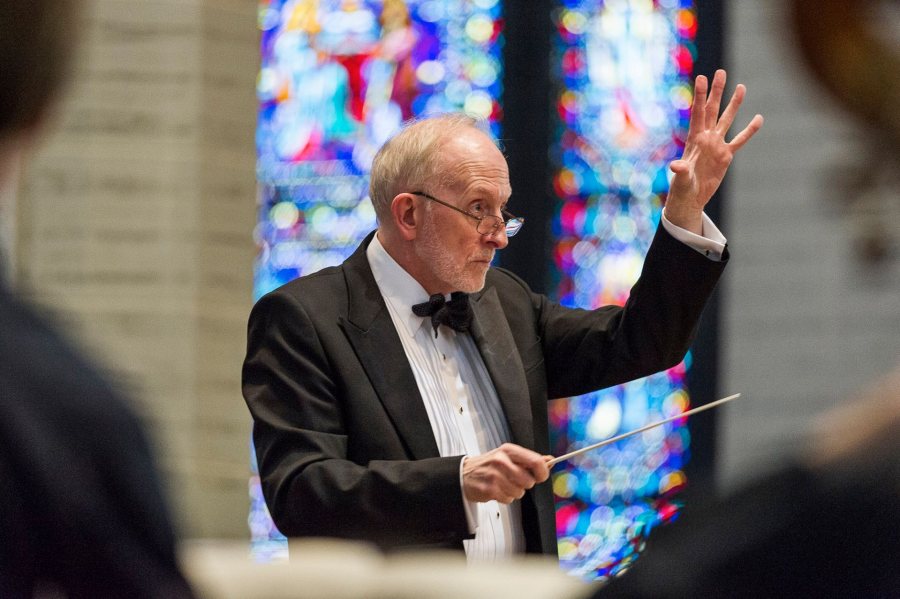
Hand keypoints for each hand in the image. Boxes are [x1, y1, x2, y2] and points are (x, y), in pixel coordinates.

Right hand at [462, 443, 549, 503]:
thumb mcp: (508, 456)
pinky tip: (496, 490)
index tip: (541, 476)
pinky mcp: (490, 490)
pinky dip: (505, 497)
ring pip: (520, 492)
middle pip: (529, 481)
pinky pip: (509, 499)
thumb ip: (529, 459)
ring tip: (503, 484)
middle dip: (525, 484)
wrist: (464, 474)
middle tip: (514, 479)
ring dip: (514, 492)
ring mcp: (495, 476)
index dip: (543, 472)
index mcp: (509, 450)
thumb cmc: (489, 465)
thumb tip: (549, 460)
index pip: (536, 461)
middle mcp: (502, 461)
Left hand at [666, 69, 763, 233]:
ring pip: (726, 120)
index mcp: (693, 140)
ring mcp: (716, 145)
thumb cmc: (682, 188)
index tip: (701, 77)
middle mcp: (705, 138)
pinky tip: (759, 118)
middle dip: (716, 91)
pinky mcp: (726, 156)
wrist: (690, 199)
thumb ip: (680, 171)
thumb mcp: (681, 179)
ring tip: (741, 86)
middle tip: (720, 72)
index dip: (699, 96)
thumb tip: (676, 165)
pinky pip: (740, 140)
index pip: (697, 113)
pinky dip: (749, 130)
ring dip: (733, 104)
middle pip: (712, 110)